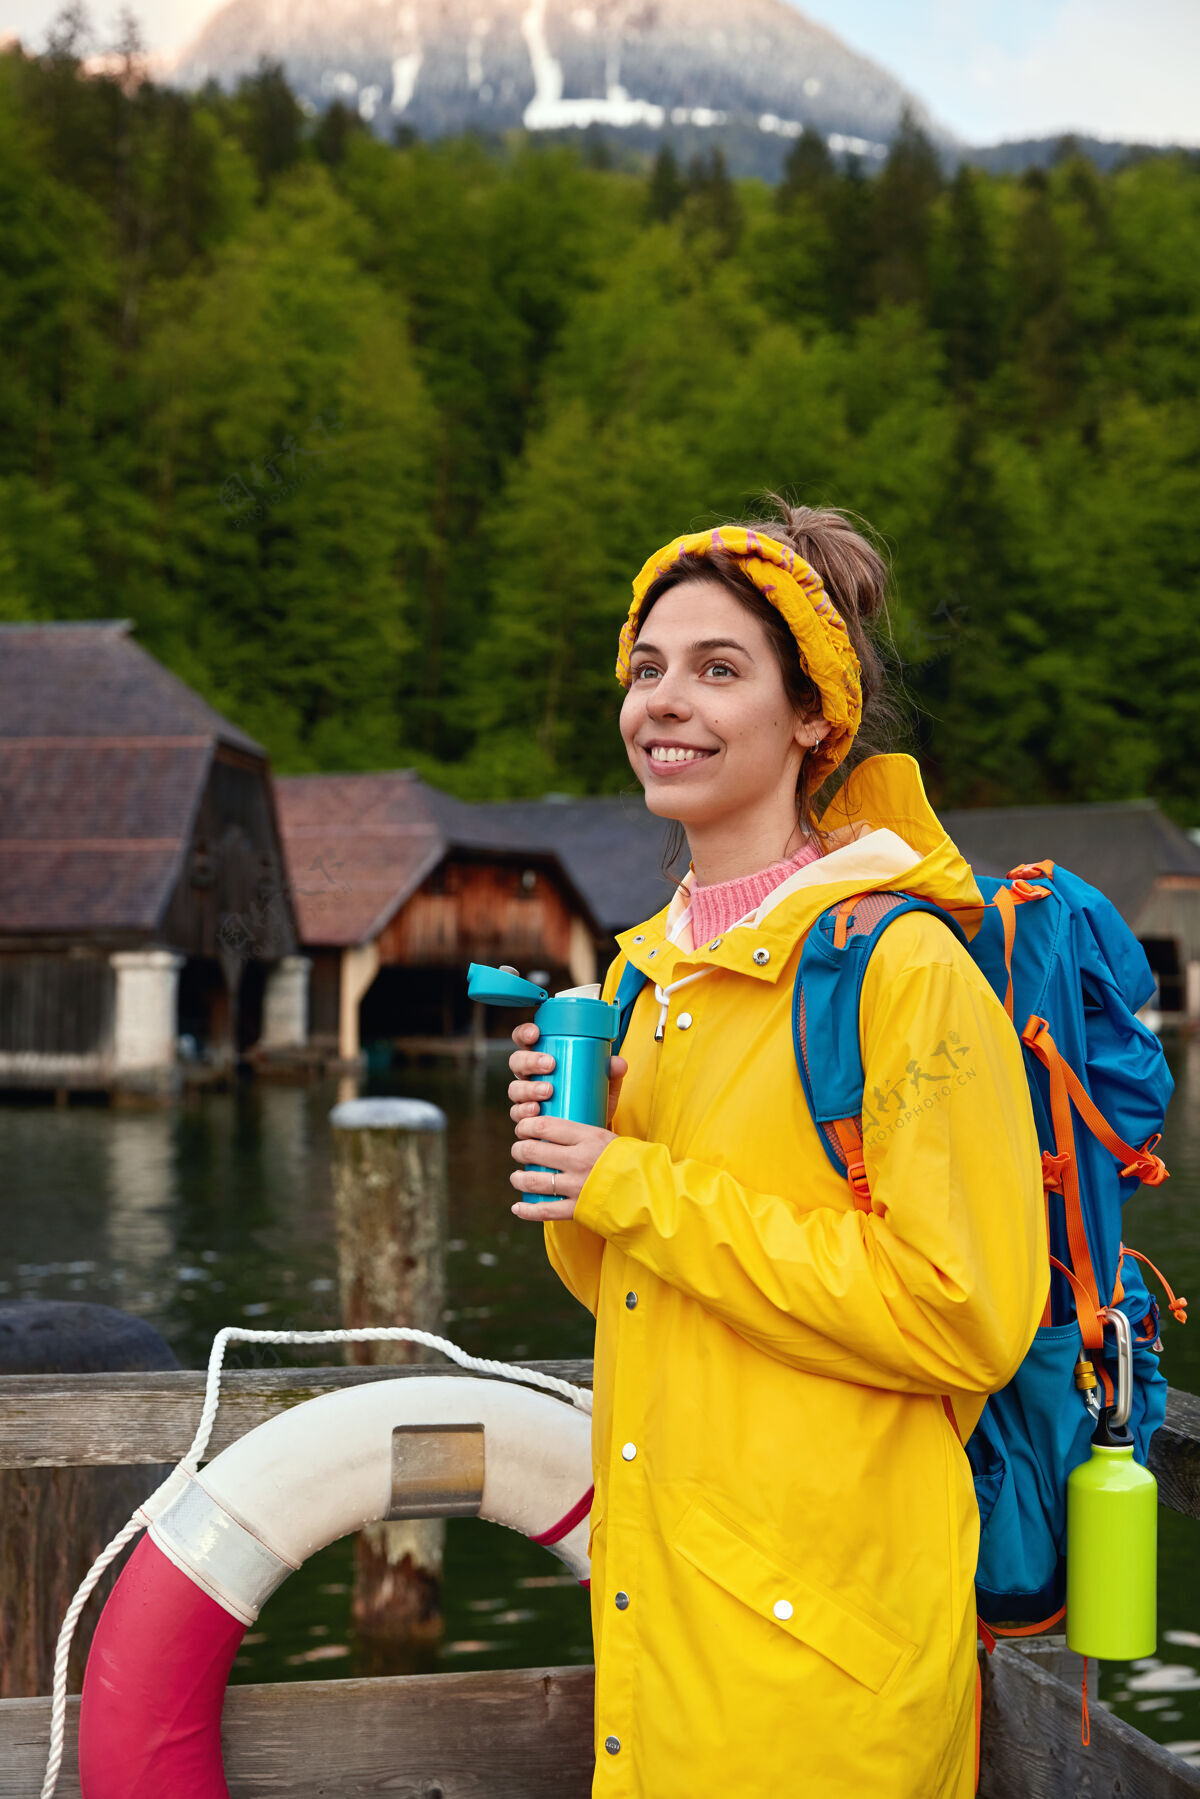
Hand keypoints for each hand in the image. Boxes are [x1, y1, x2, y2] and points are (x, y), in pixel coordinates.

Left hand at [507, 1021, 626, 1220]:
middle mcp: (577, 1160)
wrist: (652, 1190)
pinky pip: (545, 1210)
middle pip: (533, 1152)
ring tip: (517, 1176)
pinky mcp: (577, 1209)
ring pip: (534, 1181)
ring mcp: (576, 1186)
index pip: (544, 1126)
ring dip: (520, 1178)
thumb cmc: (634, 1156)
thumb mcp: (616, 1127)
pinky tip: (517, 1207)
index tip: (524, 1125)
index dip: (527, 1125)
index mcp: (588, 1137)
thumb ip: (608, 1100)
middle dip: (520, 1150)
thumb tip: (617, 1060)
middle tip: (520, 1149)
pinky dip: (528, 1210)